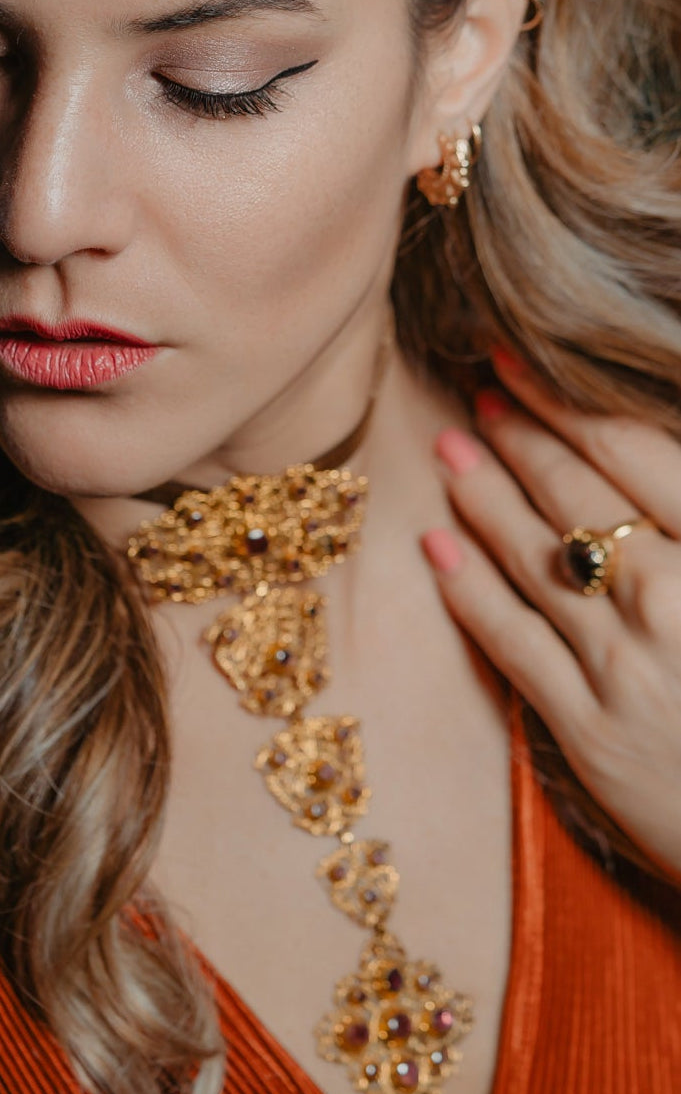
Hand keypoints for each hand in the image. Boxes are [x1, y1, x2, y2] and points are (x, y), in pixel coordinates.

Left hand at [421, 349, 680, 880]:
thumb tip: (652, 480)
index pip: (634, 455)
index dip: (567, 404)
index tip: (522, 364)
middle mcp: (672, 599)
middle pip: (576, 497)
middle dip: (522, 438)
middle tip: (483, 394)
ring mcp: (624, 665)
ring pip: (534, 559)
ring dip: (483, 497)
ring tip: (450, 449)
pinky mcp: (587, 729)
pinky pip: (512, 644)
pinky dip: (469, 591)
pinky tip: (436, 547)